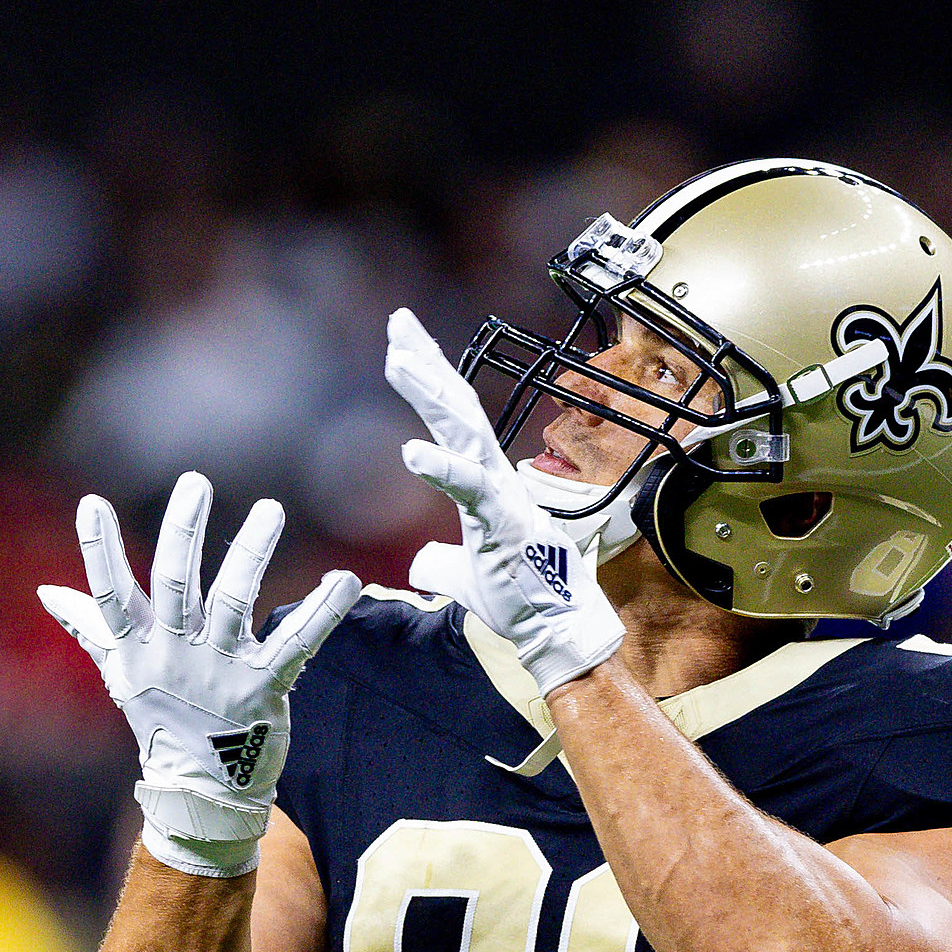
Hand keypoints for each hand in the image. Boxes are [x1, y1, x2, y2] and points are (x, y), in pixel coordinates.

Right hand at [40, 472, 361, 876]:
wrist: (203, 790)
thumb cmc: (162, 721)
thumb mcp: (122, 674)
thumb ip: (90, 626)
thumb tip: (47, 592)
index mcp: (139, 647)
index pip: (112, 594)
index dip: (99, 550)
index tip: (91, 503)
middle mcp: (177, 654)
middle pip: (176, 585)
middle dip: (183, 531)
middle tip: (195, 482)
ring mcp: (222, 670)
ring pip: (234, 602)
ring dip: (252, 553)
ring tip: (270, 509)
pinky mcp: (265, 686)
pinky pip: (297, 643)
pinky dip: (323, 611)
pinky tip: (346, 579)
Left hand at [384, 308, 625, 693]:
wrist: (553, 629)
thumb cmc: (517, 596)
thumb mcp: (464, 575)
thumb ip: (439, 561)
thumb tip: (420, 565)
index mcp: (484, 480)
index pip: (454, 417)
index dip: (431, 378)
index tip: (402, 342)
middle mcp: (493, 476)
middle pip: (458, 406)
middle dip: (428, 363)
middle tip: (399, 323)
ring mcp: (499, 494)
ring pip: (463, 431)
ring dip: (430, 393)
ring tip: (397, 360)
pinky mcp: (502, 522)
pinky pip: (469, 489)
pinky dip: (441, 468)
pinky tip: (409, 452)